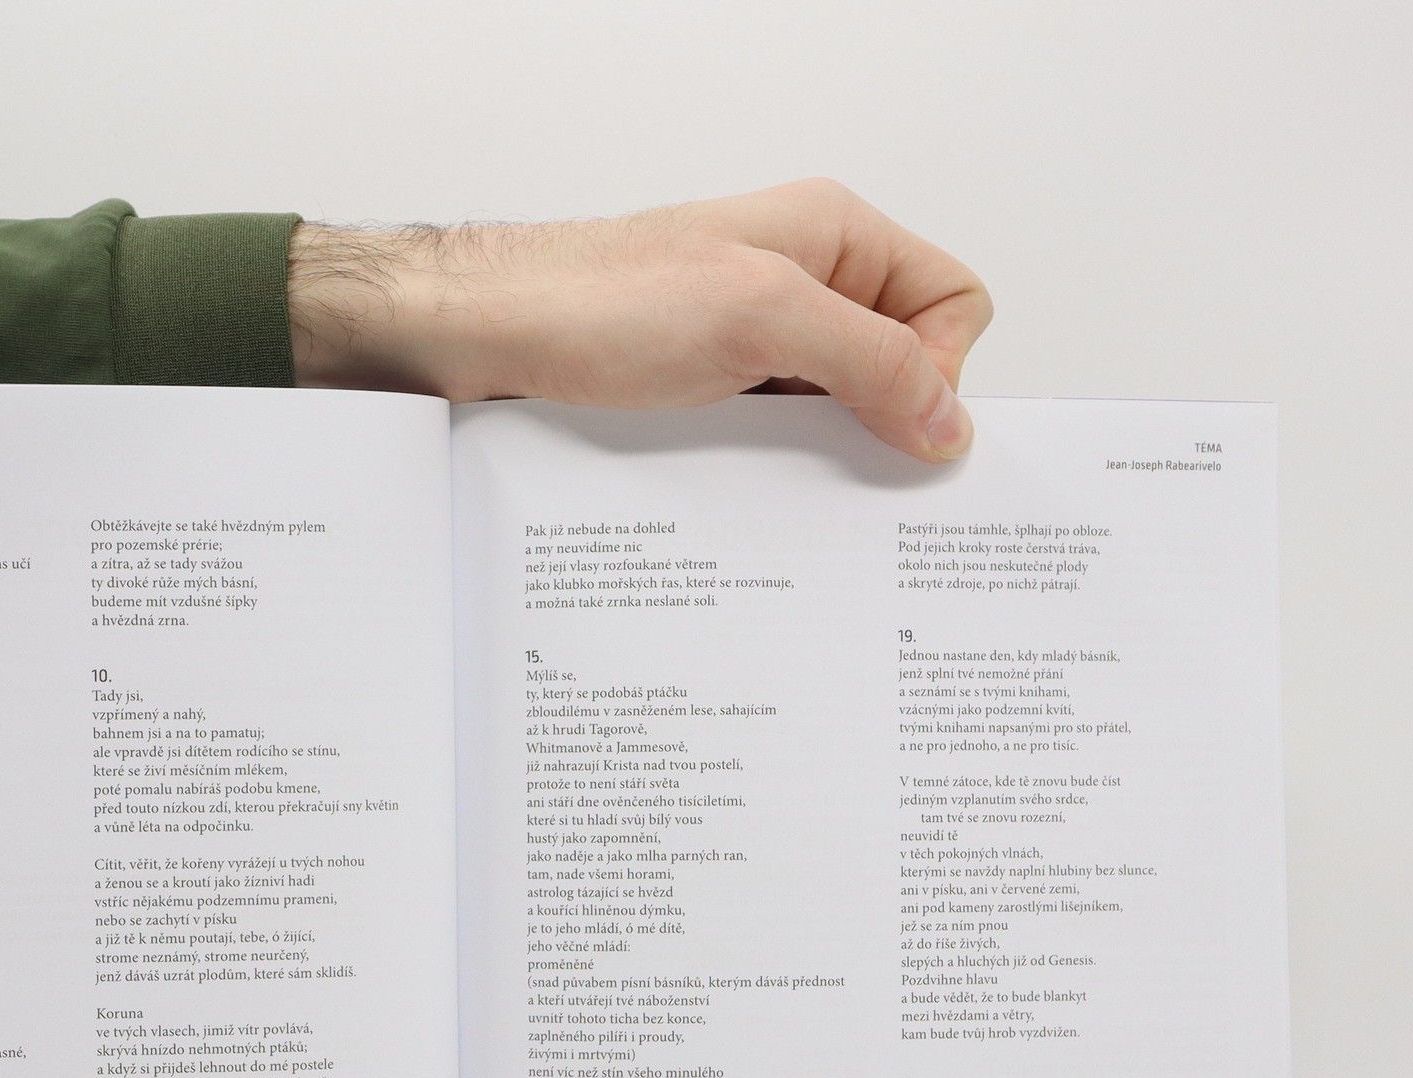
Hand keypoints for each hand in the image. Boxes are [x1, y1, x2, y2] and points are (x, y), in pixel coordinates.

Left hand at [288, 178, 992, 462]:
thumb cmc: (600, 300)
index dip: (939, 369)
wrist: (484, 333)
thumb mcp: (759, 319)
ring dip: (820, 452)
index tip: (891, 420)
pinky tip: (740, 485)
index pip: (952, 303)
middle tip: (839, 468)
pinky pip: (774, 437)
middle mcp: (801, 281)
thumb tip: (948, 422)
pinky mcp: (709, 387)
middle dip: (883, 421)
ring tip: (775, 475)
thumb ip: (869, 361)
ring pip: (834, 410)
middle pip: (899, 364)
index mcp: (833, 235)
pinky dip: (771, 466)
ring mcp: (753, 337)